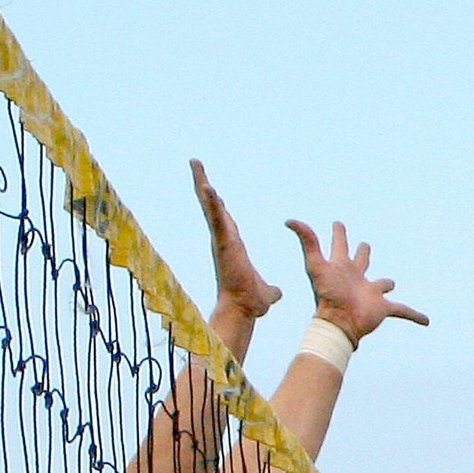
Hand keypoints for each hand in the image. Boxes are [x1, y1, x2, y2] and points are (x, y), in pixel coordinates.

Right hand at [192, 160, 281, 318]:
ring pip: (210, 207)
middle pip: (212, 207)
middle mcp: (224, 240)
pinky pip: (217, 218)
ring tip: (196, 163)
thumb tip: (277, 293)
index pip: (225, 220)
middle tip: (196, 163)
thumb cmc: (251, 303)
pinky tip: (207, 185)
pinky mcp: (223, 244)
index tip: (212, 188)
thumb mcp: (266, 292)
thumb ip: (272, 290)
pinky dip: (212, 202)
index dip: (219, 204)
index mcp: (234, 247)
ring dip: (203, 184)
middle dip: (203, 184)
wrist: (245, 309)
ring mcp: (222, 241)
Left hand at [285, 219, 428, 344]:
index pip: (340, 244)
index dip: (339, 233)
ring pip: (382, 284)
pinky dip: (414, 316)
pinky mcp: (383, 308)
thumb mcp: (315, 265)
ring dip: (386, 284)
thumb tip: (289, 220)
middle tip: (365, 247)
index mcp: (342, 266)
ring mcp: (371, 293)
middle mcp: (357, 278)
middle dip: (364, 253)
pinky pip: (402, 311)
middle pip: (362, 260)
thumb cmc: (326, 295)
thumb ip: (306, 241)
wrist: (339, 324)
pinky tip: (426, 321)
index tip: (338, 224)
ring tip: (390, 284)